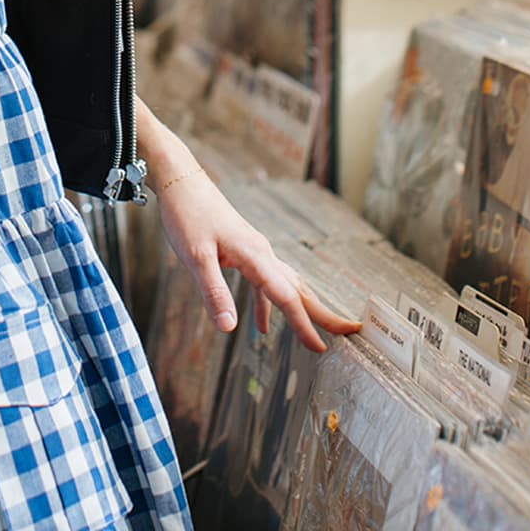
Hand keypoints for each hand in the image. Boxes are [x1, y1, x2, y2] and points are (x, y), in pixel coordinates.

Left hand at [156, 170, 359, 353]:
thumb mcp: (195, 256)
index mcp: (255, 255)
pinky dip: (267, 304)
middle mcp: (262, 252)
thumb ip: (213, 292)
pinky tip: (261, 326)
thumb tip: (230, 329)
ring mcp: (255, 251)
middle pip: (299, 289)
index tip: (320, 349)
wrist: (180, 181)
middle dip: (323, 313)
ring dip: (302, 309)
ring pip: (286, 285)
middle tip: (349, 332)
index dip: (303, 324)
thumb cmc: (187, 214)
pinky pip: (264, 283)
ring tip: (317, 332)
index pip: (286, 296)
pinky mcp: (244, 251)